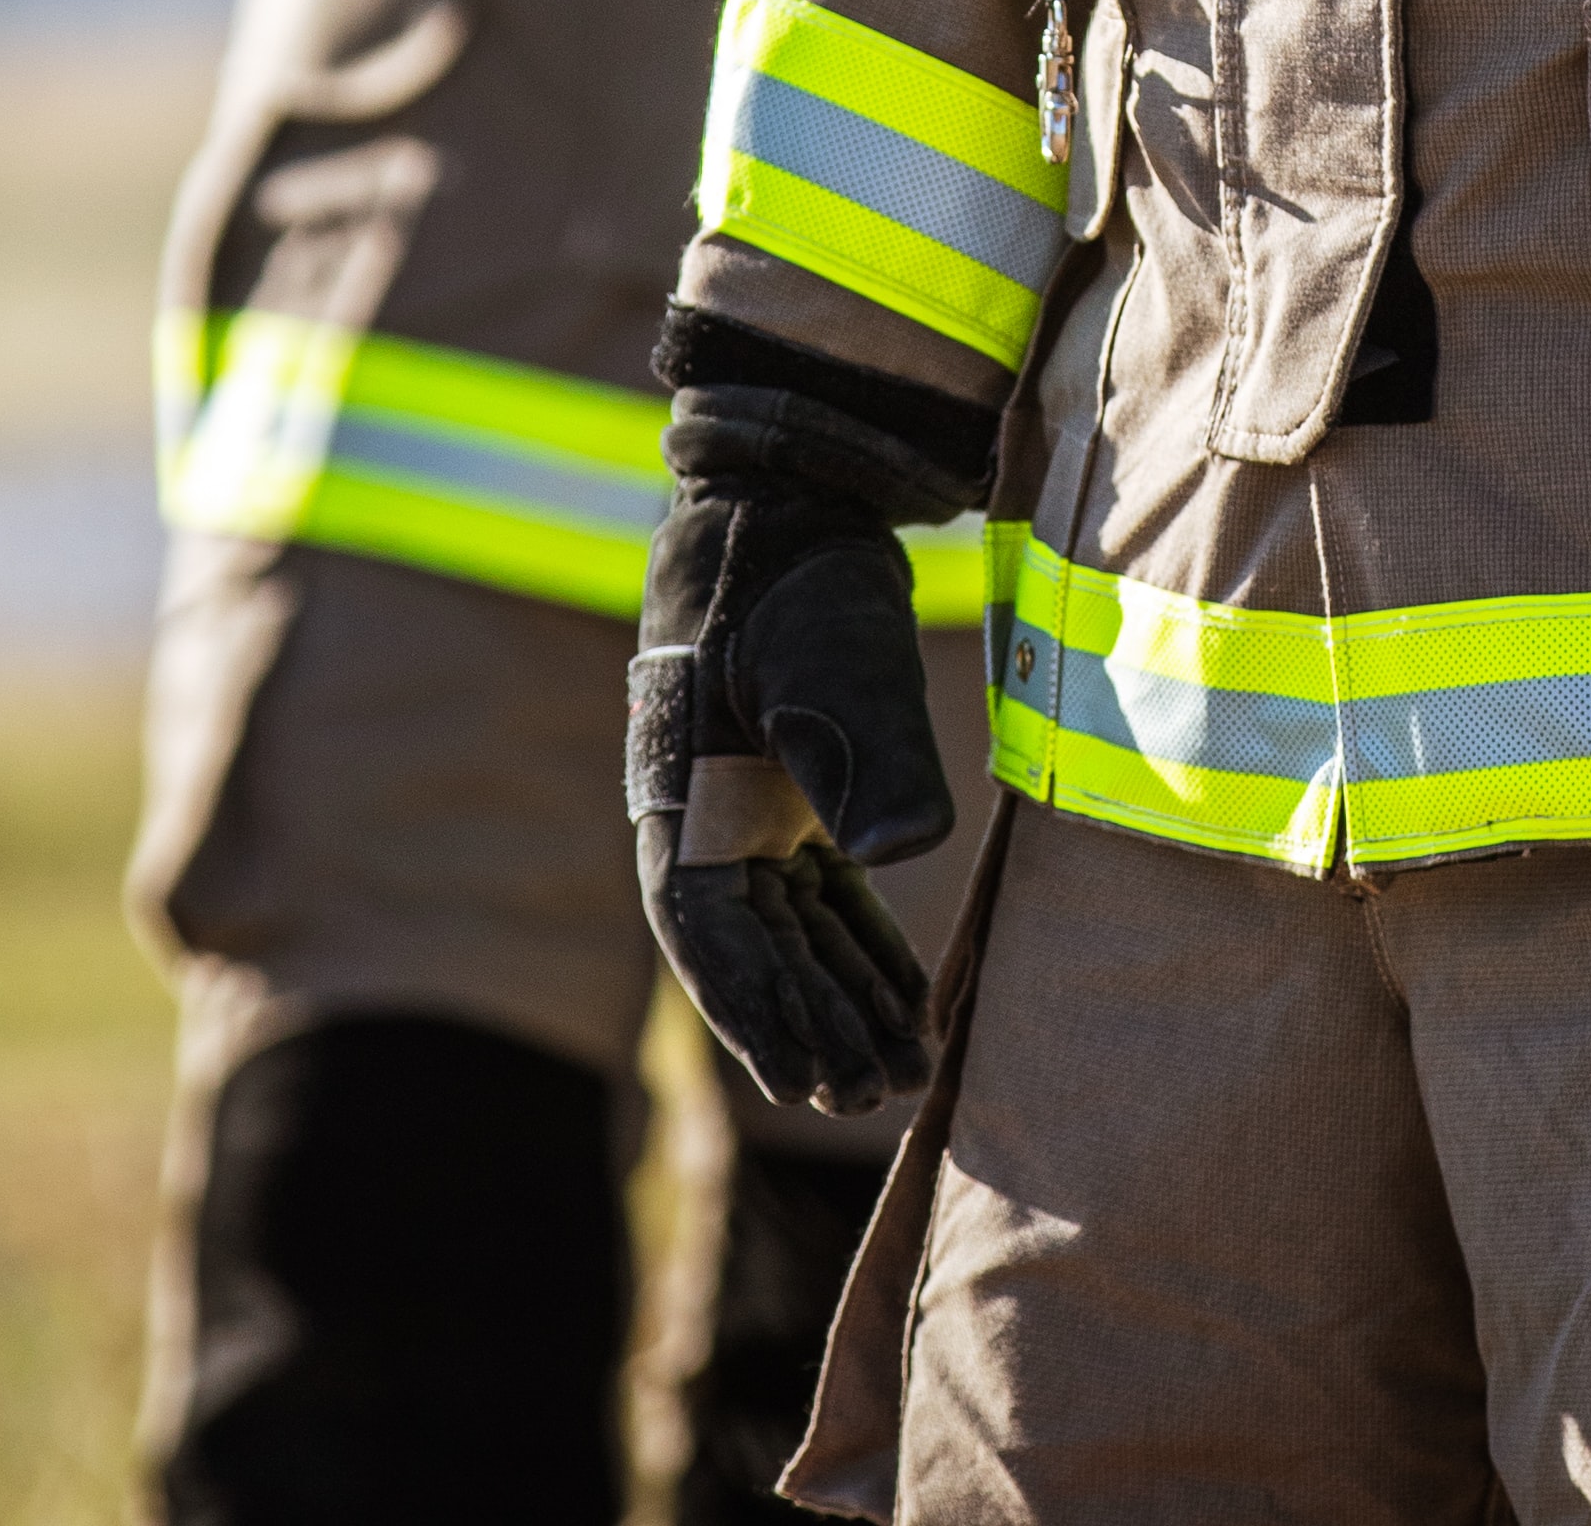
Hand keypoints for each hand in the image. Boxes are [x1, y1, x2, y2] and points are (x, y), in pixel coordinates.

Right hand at [626, 397, 962, 1114]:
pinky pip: (823, 890)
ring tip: (909, 1068)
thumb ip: (864, 749)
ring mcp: (748, 804)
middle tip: (880, 1094)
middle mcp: (705, 814)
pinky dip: (862, 944)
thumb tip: (904, 849)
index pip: (709, 934)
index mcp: (682, 795)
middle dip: (815, 1025)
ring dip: (844, 997)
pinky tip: (907, 999)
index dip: (758, 1015)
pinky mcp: (793, 789)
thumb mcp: (830, 654)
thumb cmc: (800, 574)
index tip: (808, 1086)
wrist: (801, 497)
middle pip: (756, 949)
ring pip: (793, 928)